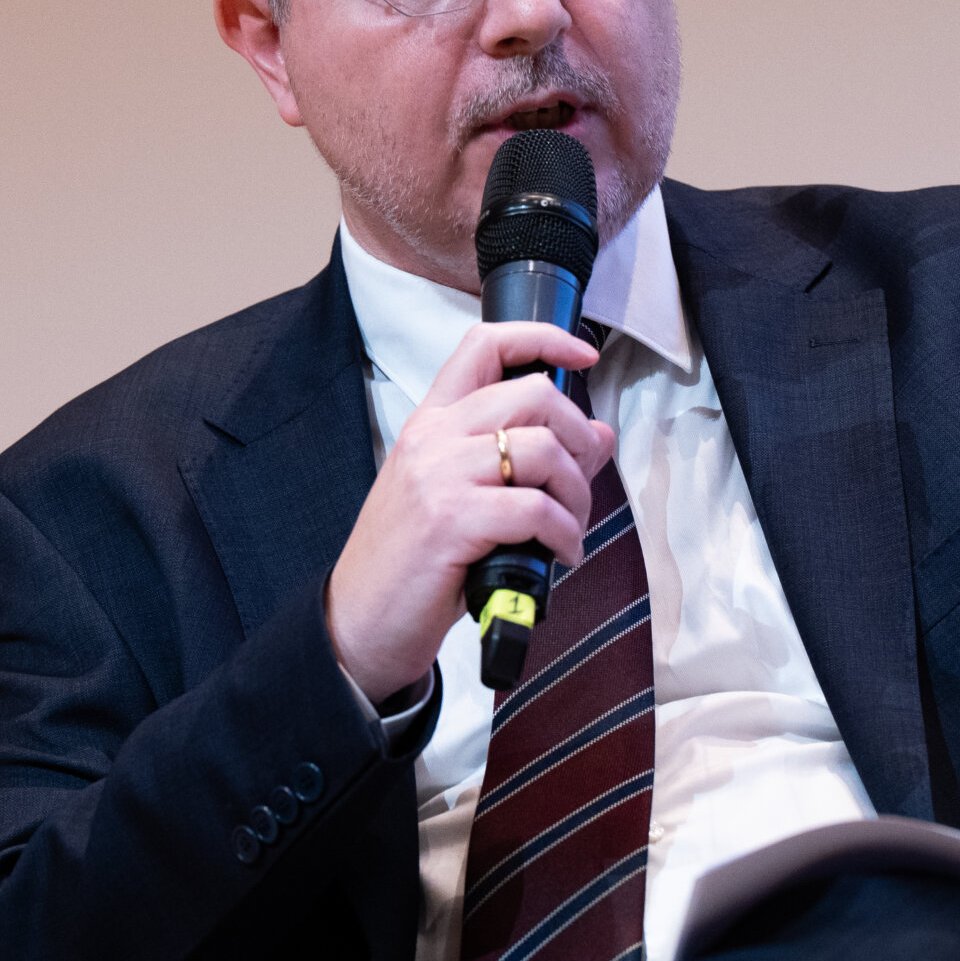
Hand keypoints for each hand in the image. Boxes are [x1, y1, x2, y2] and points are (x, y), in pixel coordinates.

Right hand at [325, 322, 614, 700]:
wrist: (360, 622)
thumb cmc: (413, 563)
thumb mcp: (462, 498)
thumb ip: (524, 461)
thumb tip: (598, 436)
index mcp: (430, 422)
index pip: (484, 345)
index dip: (542, 338)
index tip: (582, 355)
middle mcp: (432, 438)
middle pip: (532, 393)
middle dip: (578, 436)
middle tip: (581, 481)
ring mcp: (438, 477)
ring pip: (543, 449)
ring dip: (577, 493)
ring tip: (571, 526)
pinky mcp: (451, 521)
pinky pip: (537, 510)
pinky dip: (566, 535)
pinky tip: (562, 555)